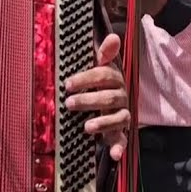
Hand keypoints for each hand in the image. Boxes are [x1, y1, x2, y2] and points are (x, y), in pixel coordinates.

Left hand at [63, 32, 130, 160]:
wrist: (113, 104)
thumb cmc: (102, 83)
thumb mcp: (102, 66)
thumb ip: (104, 53)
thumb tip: (113, 36)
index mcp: (114, 79)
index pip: (103, 75)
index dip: (86, 78)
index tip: (67, 83)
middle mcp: (121, 96)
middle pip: (108, 98)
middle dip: (89, 100)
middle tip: (68, 103)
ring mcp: (122, 114)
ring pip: (118, 118)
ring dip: (103, 123)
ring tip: (86, 127)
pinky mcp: (121, 132)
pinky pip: (123, 140)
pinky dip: (119, 148)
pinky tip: (114, 155)